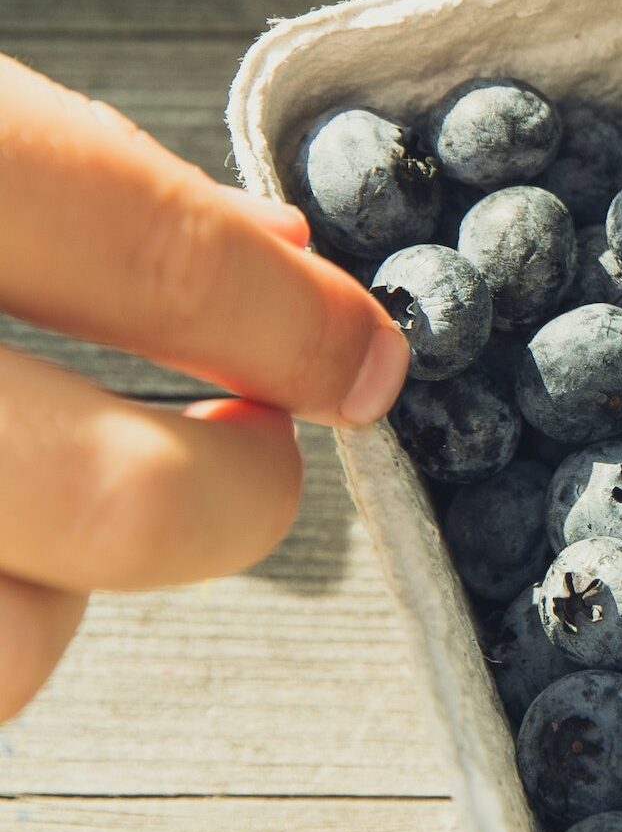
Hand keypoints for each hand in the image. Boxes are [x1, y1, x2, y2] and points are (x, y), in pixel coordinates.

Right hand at [0, 57, 410, 720]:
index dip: (298, 322)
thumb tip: (283, 253)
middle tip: (249, 449)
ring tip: (28, 505)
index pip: (153, 253)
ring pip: (6, 650)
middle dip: (234, 496)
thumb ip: (90, 182)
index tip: (374, 364)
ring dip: (52, 594)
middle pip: (121, 509)